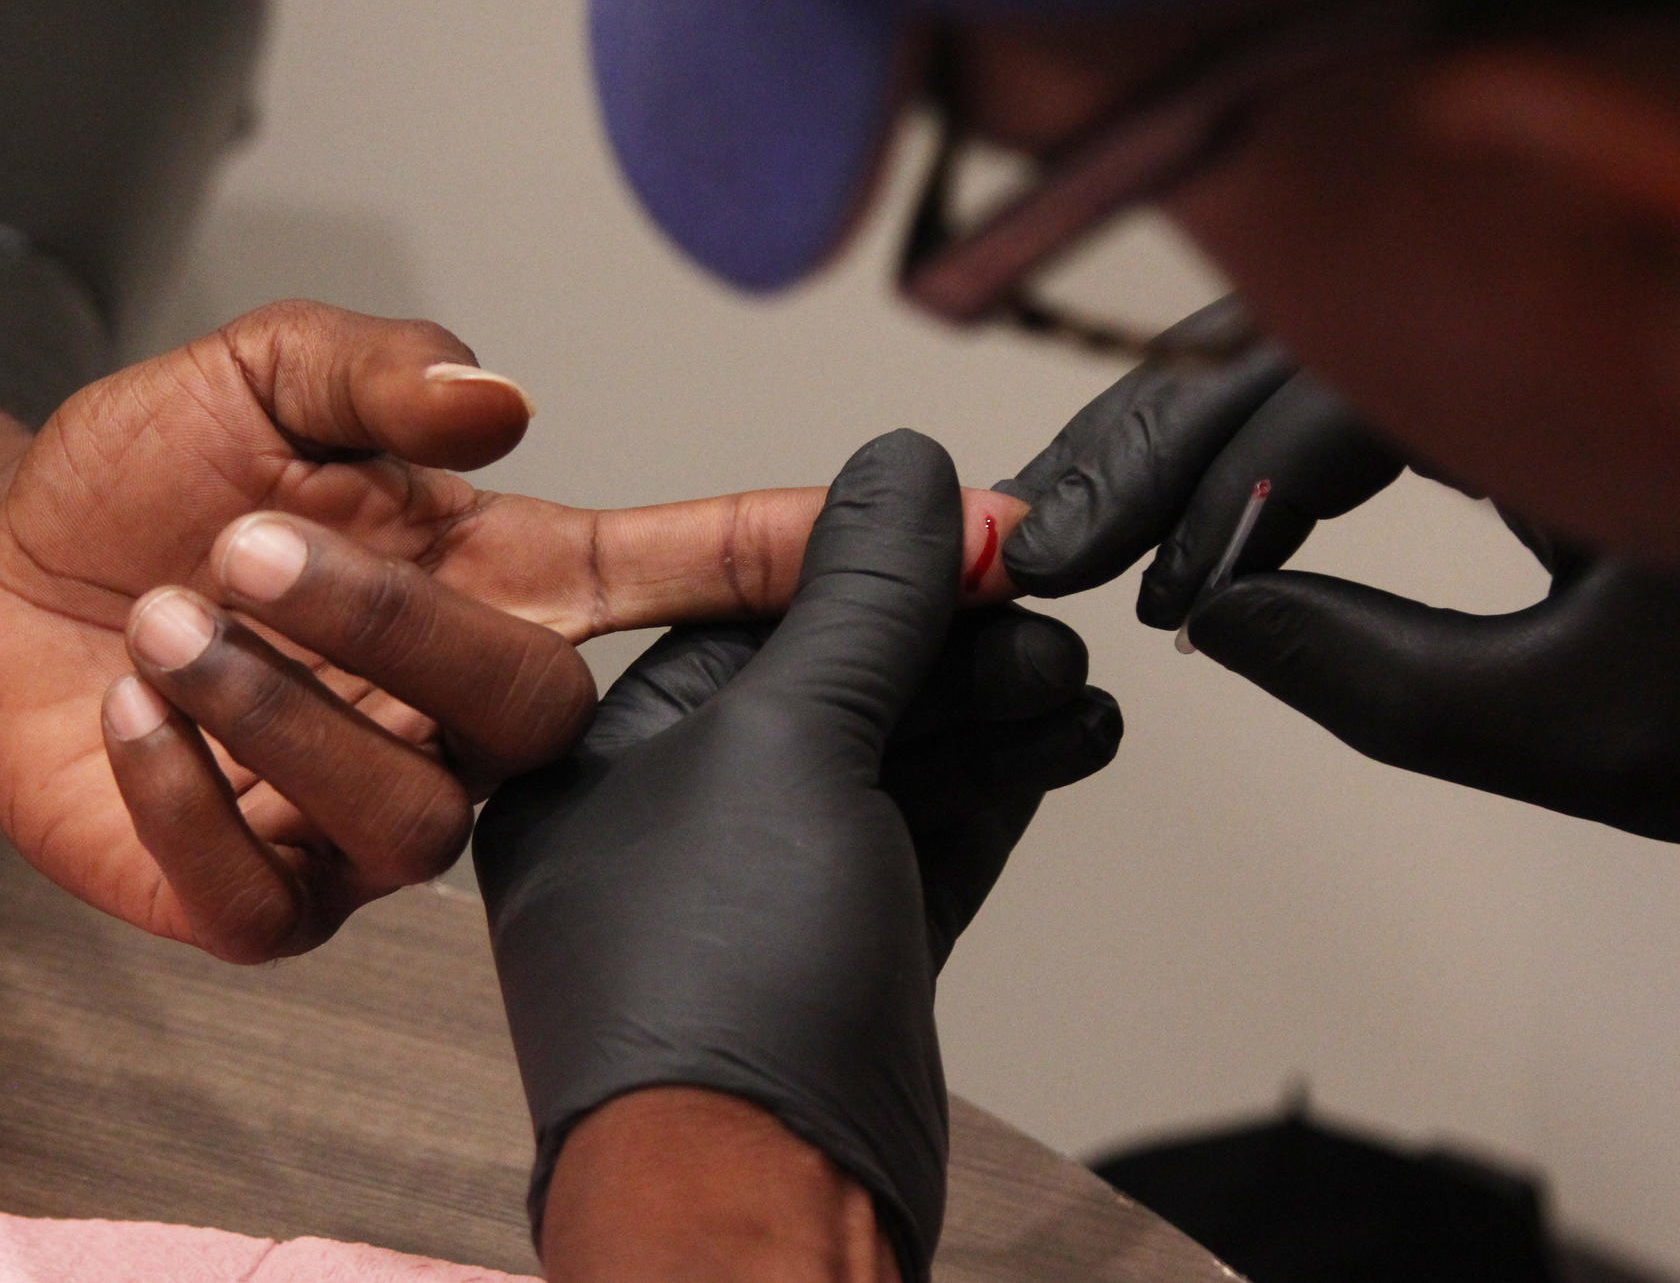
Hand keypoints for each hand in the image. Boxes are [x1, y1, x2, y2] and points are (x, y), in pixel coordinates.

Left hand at [0, 301, 1029, 962]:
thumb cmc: (154, 474)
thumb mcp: (263, 374)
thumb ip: (382, 374)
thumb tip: (502, 401)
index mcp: (505, 584)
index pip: (689, 579)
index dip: (804, 558)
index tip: (960, 528)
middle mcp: (468, 715)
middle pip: (537, 710)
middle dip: (397, 626)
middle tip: (248, 545)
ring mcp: (376, 817)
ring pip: (410, 818)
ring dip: (273, 712)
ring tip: (156, 619)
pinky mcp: (267, 896)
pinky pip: (269, 889)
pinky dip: (185, 795)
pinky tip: (125, 706)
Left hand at [474, 431, 1120, 1281]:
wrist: (764, 1214)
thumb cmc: (716, 997)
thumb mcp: (789, 750)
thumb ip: (858, 605)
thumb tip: (908, 472)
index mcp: (602, 756)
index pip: (754, 611)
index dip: (876, 558)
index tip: (984, 524)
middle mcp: (672, 820)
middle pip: (835, 681)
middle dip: (950, 640)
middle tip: (1045, 605)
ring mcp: (761, 895)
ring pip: (894, 760)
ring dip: (992, 711)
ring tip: (1077, 682)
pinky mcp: (843, 958)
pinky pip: (928, 839)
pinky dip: (1000, 786)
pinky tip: (1069, 743)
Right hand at [1001, 300, 1679, 849]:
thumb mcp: (1571, 726)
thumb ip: (1372, 679)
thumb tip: (1214, 622)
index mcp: (1569, 369)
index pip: (1334, 389)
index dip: (1225, 493)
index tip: (1163, 601)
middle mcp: (1530, 319)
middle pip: (1284, 339)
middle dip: (1153, 441)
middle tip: (1053, 539)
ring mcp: (1510, 340)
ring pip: (1295, 352)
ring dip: (1178, 436)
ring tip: (1084, 522)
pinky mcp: (1502, 380)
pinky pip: (1336, 387)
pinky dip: (1246, 449)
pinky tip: (1184, 517)